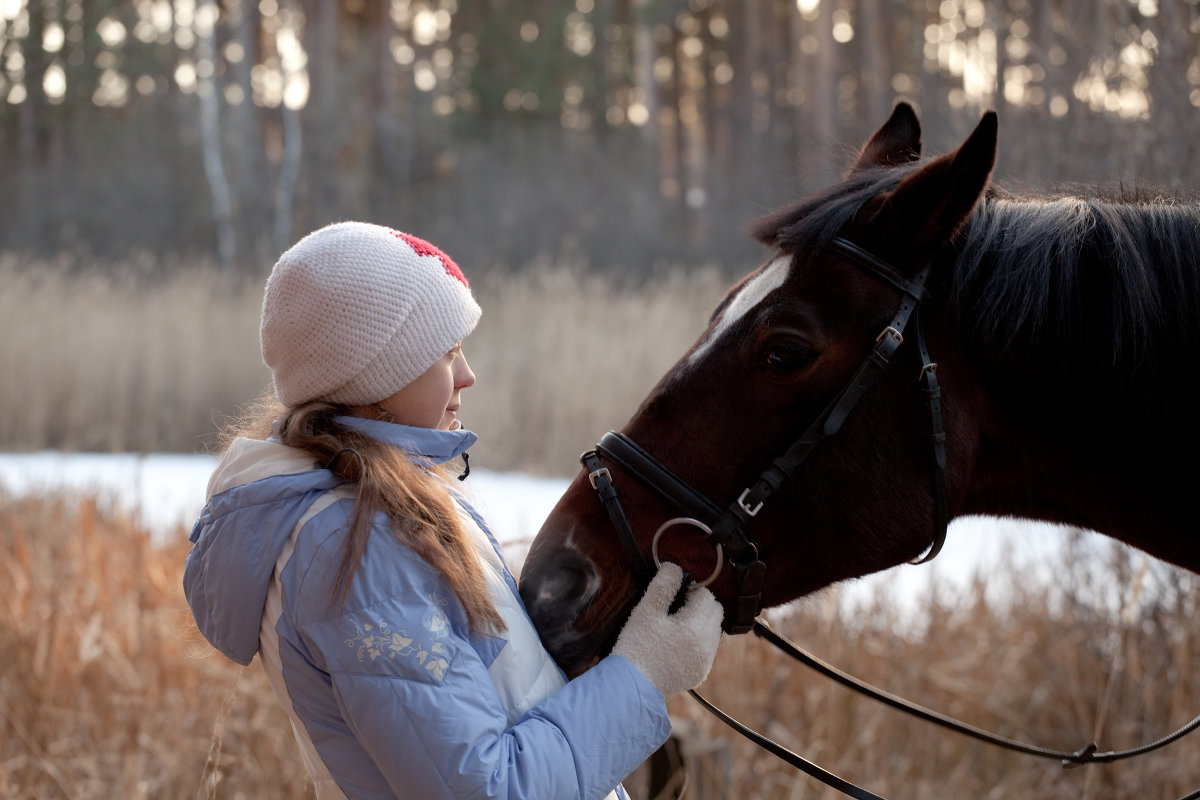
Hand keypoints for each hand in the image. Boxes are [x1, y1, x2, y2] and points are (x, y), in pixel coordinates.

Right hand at [612, 563, 723, 696]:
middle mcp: (707, 645)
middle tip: (674, 609)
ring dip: (700, 622)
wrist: (630, 686)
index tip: (673, 596)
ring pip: (713, 631)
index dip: (691, 590)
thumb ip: (663, 586)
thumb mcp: (646, 611)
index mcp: (696, 627)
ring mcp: (705, 662)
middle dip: (700, 605)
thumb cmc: (636, 646)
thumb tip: (674, 567)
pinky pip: (707, 649)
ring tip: (674, 626)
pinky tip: (675, 644)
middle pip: (715, 613)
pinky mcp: (699, 673)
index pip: (707, 596)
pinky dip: (697, 641)